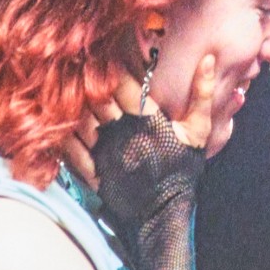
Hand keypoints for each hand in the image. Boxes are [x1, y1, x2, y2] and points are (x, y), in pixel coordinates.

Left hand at [63, 57, 214, 188]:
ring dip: (74, 100)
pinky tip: (62, 118)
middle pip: (95, 94)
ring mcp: (103, 149)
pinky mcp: (90, 168)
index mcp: (145, 118)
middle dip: (89, 78)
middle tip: (84, 65)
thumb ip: (202, 94)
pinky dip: (63, 128)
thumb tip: (208, 58)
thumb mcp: (199, 132)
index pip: (120, 80)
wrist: (163, 214)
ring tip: (70, 87)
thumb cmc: (182, 170)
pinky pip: (69, 143)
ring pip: (79, 114)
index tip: (108, 55)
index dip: (111, 64)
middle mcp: (121, 130)